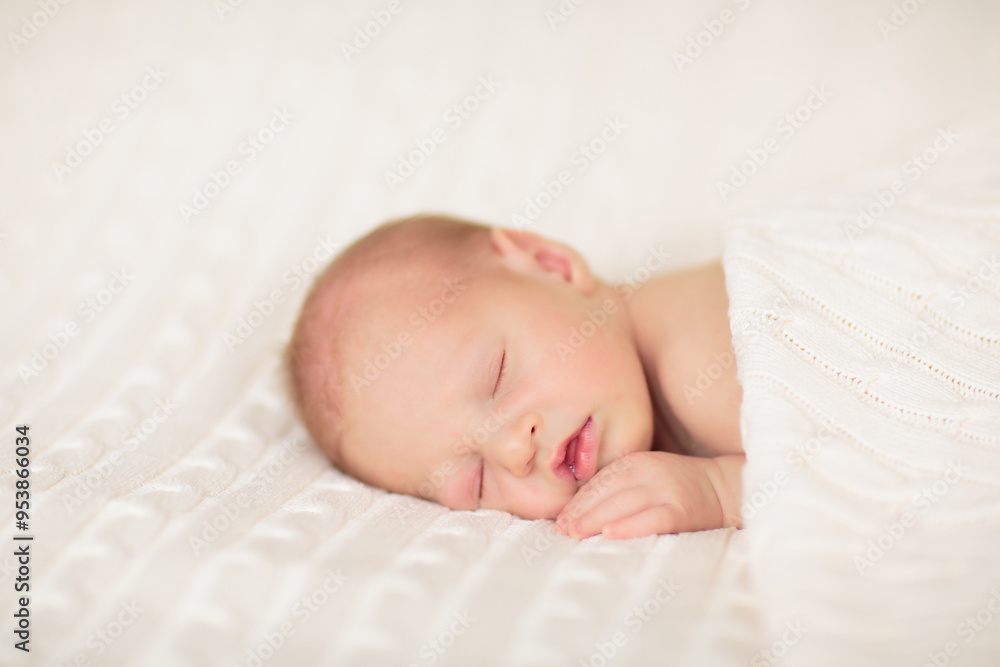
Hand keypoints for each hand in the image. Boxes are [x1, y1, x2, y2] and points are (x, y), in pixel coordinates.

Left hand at [555, 451, 743, 539]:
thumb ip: (619, 486)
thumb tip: (579, 511)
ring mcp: (667, 490)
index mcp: (637, 461)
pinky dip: (630, 526)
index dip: (577, 501)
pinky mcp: (683, 511)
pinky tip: (610, 534)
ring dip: (596, 520)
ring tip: (575, 534)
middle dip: (581, 512)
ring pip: (624, 504)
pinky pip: (652, 518)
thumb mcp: (647, 476)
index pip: (599, 482)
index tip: (560, 519)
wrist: (724, 488)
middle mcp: (650, 471)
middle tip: (562, 530)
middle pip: (607, 493)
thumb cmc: (678, 486)